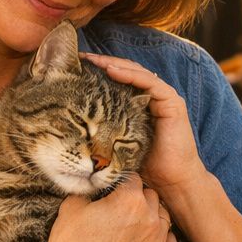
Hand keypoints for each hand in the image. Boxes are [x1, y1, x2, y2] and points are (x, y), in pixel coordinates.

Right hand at [42, 179, 175, 241]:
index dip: (120, 182)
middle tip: (121, 206)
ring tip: (134, 223)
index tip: (113, 188)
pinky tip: (149, 239)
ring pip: (163, 217)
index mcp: (129, 199)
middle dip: (137, 197)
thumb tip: (93, 188)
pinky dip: (161, 238)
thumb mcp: (71, 207)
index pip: (132, 178)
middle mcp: (149, 218)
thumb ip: (87, 192)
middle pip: (150, 196)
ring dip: (151, 216)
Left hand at [83, 53, 209, 198]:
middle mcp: (152, 98)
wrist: (171, 183)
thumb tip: (69, 125)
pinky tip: (112, 71)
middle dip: (103, 63)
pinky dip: (130, 75)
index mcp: (139, 105)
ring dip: (114, 64)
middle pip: (126, 71)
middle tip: (81, 57)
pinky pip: (149, 82)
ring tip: (93, 60)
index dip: (98, 72)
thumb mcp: (115, 145)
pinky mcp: (172, 103)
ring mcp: (164, 98)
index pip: (118, 80)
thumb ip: (102, 130)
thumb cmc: (144, 168)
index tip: (75, 68)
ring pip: (137, 72)